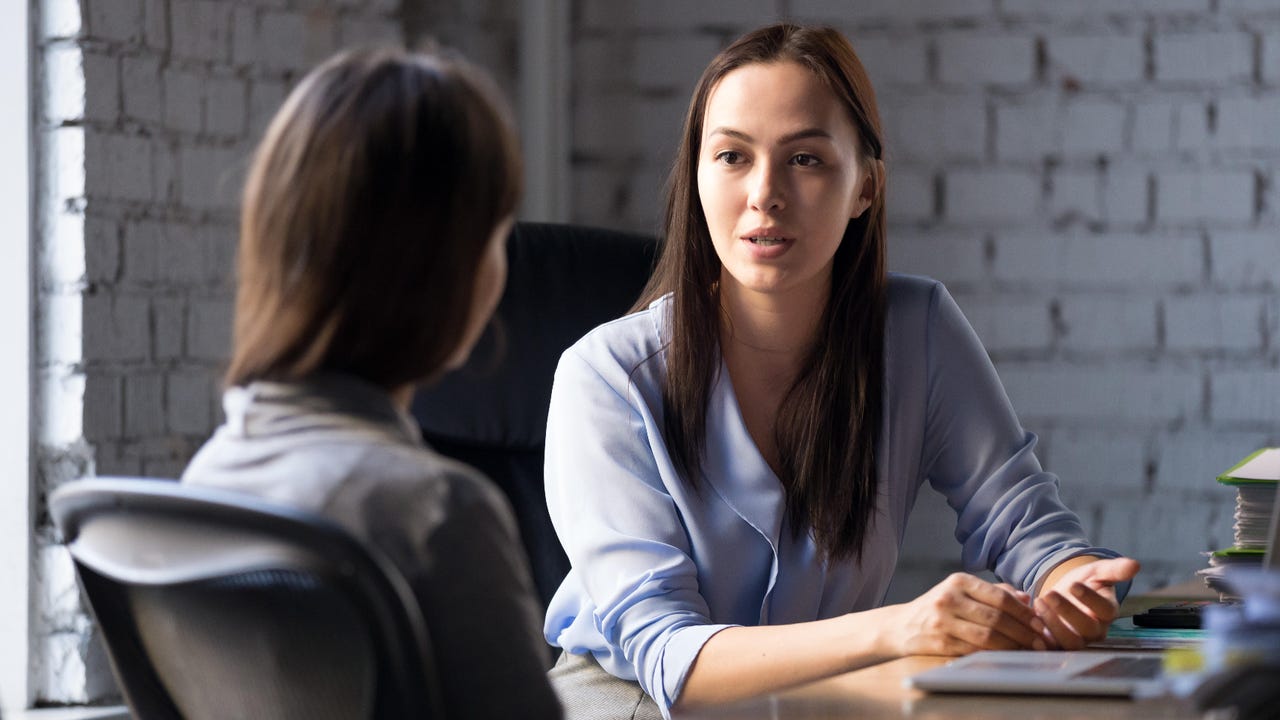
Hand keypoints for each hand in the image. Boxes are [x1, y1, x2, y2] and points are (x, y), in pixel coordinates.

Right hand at [887, 573, 1047, 656]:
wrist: (902, 625)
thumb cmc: (940, 607)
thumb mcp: (962, 591)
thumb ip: (994, 592)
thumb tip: (1027, 599)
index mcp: (958, 581)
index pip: (1000, 596)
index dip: (1024, 612)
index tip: (1040, 623)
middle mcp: (949, 598)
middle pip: (996, 617)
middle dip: (1023, 631)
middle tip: (1041, 641)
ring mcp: (943, 621)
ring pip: (988, 636)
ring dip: (1013, 645)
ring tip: (1028, 650)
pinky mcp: (939, 643)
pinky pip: (974, 651)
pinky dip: (995, 655)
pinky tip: (1007, 656)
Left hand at [1034, 557, 1140, 649]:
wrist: (1063, 593)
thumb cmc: (1084, 582)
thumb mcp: (1097, 572)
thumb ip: (1115, 569)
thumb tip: (1135, 564)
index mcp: (1107, 612)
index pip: (1105, 610)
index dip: (1090, 599)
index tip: (1075, 585)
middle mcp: (1095, 630)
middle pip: (1087, 629)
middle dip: (1067, 611)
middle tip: (1050, 594)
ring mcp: (1077, 640)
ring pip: (1070, 642)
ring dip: (1053, 624)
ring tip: (1038, 602)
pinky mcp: (1058, 645)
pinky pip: (1052, 648)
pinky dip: (1042, 639)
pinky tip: (1031, 621)